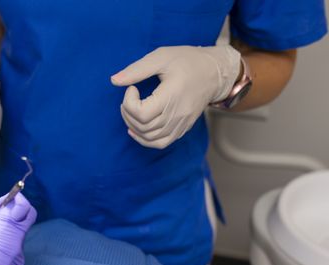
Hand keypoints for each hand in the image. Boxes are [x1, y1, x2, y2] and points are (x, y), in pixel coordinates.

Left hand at [111, 45, 240, 148]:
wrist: (214, 72)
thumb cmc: (187, 61)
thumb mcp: (161, 57)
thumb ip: (136, 70)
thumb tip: (114, 81)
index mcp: (171, 95)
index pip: (141, 113)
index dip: (129, 102)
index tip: (132, 89)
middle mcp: (177, 114)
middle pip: (143, 126)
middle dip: (128, 113)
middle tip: (129, 99)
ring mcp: (180, 124)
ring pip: (150, 138)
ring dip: (134, 127)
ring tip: (132, 111)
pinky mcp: (182, 128)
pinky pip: (160, 143)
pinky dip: (145, 140)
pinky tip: (137, 129)